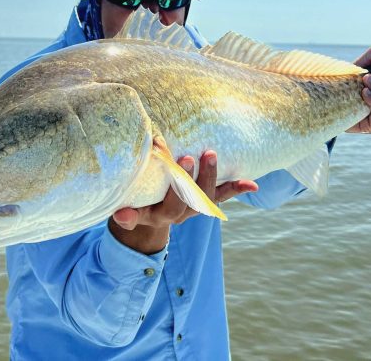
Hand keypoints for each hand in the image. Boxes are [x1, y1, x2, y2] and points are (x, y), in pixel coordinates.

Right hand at [109, 150, 257, 253]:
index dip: (141, 210)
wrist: (150, 212)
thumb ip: (125, 210)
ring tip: (210, 154)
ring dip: (209, 177)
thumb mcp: (125, 203)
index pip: (153, 210)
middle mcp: (175, 215)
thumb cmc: (134, 199)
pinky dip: (236, 189)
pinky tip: (252, 184)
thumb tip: (119, 215)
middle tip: (186, 158)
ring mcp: (192, 208)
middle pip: (183, 203)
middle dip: (186, 180)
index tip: (129, 204)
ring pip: (204, 198)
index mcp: (153, 215)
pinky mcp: (205, 201)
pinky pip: (221, 196)